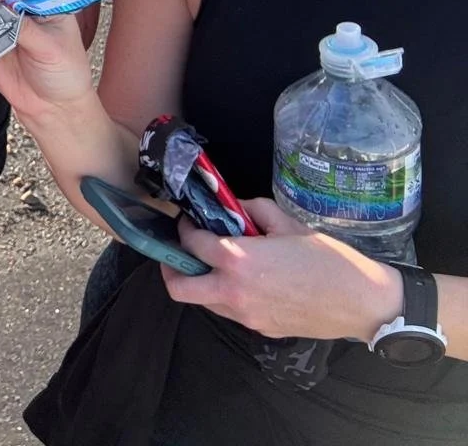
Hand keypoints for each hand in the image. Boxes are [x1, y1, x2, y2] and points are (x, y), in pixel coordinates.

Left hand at [164, 198, 405, 341]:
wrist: (362, 302)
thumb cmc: (328, 260)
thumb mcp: (288, 224)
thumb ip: (255, 210)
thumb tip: (234, 204)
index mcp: (238, 260)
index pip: (192, 244)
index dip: (185, 229)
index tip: (188, 222)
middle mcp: (234, 292)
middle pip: (179, 288)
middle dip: (171, 269)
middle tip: (180, 253)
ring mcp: (246, 315)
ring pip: (203, 302)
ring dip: (200, 283)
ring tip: (213, 266)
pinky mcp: (260, 328)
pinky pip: (230, 312)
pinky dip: (225, 296)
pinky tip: (243, 282)